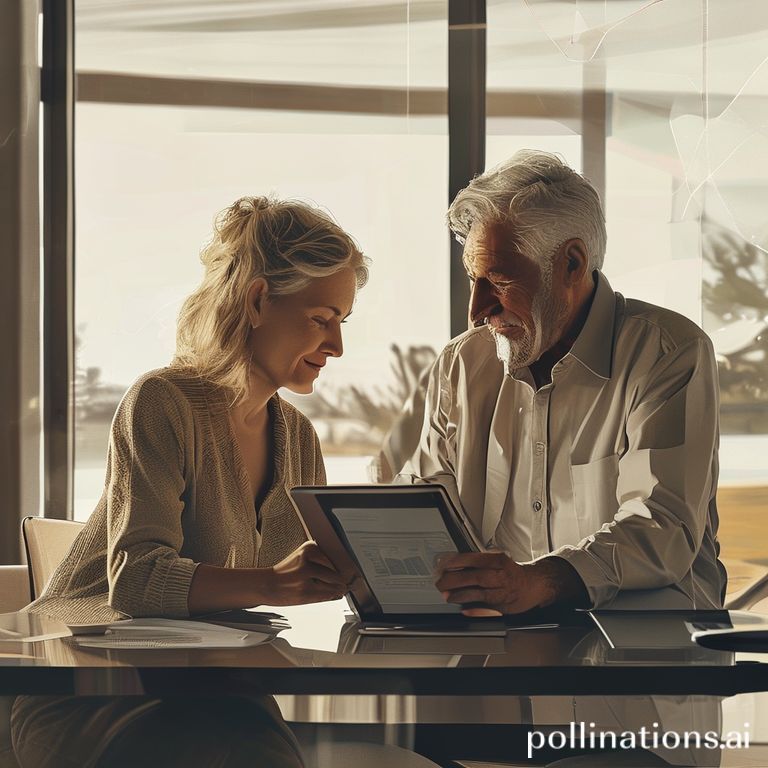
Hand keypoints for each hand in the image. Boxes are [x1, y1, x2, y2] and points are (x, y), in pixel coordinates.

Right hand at [260, 541, 348, 605]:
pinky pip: (325, 596)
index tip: (353, 570)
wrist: (264, 585)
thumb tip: (342, 571)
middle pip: (335, 572)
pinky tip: (334, 595)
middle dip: (343, 580)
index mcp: (308, 548)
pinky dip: (332, 596)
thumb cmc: (284, 573)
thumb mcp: (301, 557)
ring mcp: (305, 576)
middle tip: (350, 582)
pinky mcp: (304, 592)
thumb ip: (320, 561)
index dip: (346, 566)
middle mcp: (307, 560)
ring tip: (341, 589)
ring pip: (331, 585)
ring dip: (339, 590)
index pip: (335, 558)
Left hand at [434, 553, 587, 615]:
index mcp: (497, 561)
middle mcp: (499, 575)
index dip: (456, 562)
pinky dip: (475, 609)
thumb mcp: (497, 560)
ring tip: (447, 596)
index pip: (472, 559)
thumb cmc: (512, 571)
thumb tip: (455, 563)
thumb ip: (479, 562)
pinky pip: (487, 608)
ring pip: (478, 593)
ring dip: (460, 595)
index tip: (443, 565)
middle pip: (473, 577)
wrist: (534, 584)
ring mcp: (501, 591)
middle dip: (454, 580)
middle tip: (440, 582)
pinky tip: (464, 610)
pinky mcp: (503, 606)